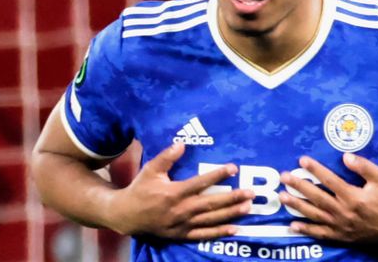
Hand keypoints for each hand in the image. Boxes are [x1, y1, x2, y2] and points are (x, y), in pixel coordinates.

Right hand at [107, 143, 253, 239]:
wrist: (126, 215)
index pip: (200, 183)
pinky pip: (203, 235)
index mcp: (174, 192)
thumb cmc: (140, 189)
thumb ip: (166, 157)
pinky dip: (219, 233)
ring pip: (211, 219)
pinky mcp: (182, 235)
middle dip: (233, 198)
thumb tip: (182, 143)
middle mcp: (181, 209)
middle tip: (251, 193)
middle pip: (211, 203)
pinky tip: (235, 229)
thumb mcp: (150, 170)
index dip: (218, 175)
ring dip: (231, 214)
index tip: (234, 168)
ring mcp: (182, 224)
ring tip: (248, 207)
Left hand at [279, 153, 377, 242]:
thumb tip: (345, 156)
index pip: (329, 180)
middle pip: (317, 197)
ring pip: (315, 215)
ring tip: (282, 197)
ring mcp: (342, 226)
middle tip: (284, 177)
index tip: (302, 160)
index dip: (315, 169)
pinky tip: (293, 225)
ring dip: (297, 206)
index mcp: (353, 196)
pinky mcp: (342, 236)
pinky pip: (321, 234)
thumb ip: (364, 166)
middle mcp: (344, 212)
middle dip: (299, 186)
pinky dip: (307, 230)